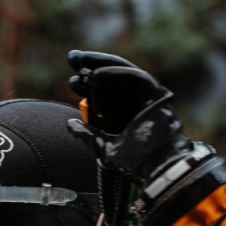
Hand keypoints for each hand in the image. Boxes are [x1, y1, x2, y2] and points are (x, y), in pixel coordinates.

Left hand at [65, 50, 190, 178]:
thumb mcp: (103, 146)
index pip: (104, 93)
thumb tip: (68, 123)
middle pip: (111, 79)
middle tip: (72, 58)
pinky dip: (117, 73)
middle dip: (91, 66)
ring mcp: (146, 97)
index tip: (72, 79)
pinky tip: (97, 74)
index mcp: (123, 115)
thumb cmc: (134, 162)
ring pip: (123, 72)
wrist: (156, 168)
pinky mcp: (157, 94)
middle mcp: (134, 103)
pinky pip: (136, 77)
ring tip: (82, 61)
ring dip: (102, 64)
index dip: (87, 84)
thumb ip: (87, 134)